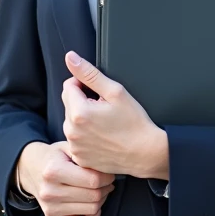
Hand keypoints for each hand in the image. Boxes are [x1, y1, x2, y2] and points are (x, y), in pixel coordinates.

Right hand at [16, 140, 114, 215]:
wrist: (31, 170)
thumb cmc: (54, 157)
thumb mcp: (68, 147)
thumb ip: (86, 153)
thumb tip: (108, 164)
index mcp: (54, 171)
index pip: (93, 180)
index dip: (107, 177)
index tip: (109, 173)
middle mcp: (50, 192)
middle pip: (94, 196)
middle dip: (107, 187)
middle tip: (106, 181)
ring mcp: (51, 209)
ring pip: (92, 210)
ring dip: (101, 199)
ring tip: (98, 189)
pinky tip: (92, 204)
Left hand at [62, 51, 170, 179]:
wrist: (145, 153)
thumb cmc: (134, 123)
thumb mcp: (115, 92)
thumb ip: (90, 73)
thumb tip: (71, 58)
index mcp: (79, 112)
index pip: (69, 85)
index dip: (85, 84)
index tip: (100, 93)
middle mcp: (72, 131)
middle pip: (69, 103)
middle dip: (83, 101)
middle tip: (105, 109)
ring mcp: (75, 146)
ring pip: (71, 121)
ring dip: (83, 118)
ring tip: (105, 123)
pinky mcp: (79, 157)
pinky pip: (76, 139)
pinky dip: (85, 135)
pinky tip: (102, 136)